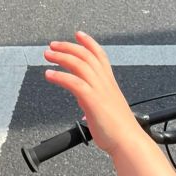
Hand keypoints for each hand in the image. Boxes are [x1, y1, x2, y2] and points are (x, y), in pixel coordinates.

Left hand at [43, 31, 144, 156]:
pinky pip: (74, 82)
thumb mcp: (106, 108)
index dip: (89, 42)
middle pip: (86, 56)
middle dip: (68, 47)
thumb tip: (84, 104)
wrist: (128, 141)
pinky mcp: (92, 100)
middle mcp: (105, 82)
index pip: (100, 55)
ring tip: (48, 55)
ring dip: (61, 57)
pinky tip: (49, 74)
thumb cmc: (118, 129)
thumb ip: (93, 101)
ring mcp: (99, 90)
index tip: (78, 34)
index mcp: (109, 82)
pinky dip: (60, 76)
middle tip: (52, 45)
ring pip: (79, 64)